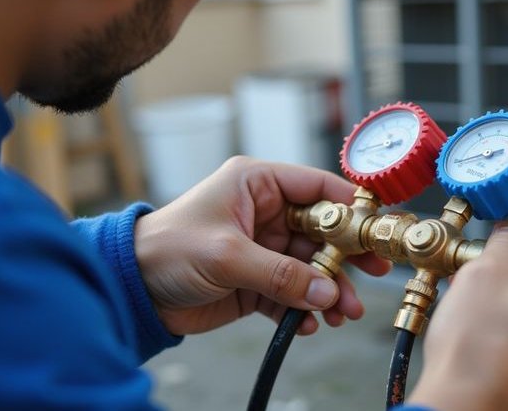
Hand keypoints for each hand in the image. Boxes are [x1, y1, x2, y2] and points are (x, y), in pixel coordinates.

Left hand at [134, 156, 391, 335]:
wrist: (132, 290)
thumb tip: (327, 291)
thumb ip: (280, 273)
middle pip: (322, 231)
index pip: (317, 188)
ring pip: (312, 266)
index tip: (375, 229)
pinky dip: (305, 308)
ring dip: (329, 289)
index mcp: (257, 185)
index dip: (349, 207)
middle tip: (373, 274)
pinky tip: (312, 323)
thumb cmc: (167, 249)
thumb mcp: (227, 255)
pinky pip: (293, 292)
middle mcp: (266, 213)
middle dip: (345, 257)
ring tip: (343, 313)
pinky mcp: (258, 280)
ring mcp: (264, 248)